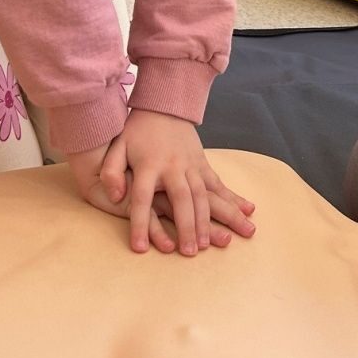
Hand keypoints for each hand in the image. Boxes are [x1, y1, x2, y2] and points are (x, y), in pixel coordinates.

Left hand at [92, 111, 256, 254]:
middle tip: (190, 252)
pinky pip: (219, 184)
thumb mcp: (116, 148)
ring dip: (210, 220)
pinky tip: (247, 213)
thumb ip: (111, 172)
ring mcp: (191, 165)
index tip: (139, 248)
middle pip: (182, 200)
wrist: (163, 105)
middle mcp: (173, 166)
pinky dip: (233, 199)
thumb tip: (116, 196)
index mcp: (148, 165)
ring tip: (215, 243)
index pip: (142, 198)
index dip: (139, 223)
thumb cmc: (136, 132)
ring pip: (204, 195)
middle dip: (187, 227)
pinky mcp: (203, 163)